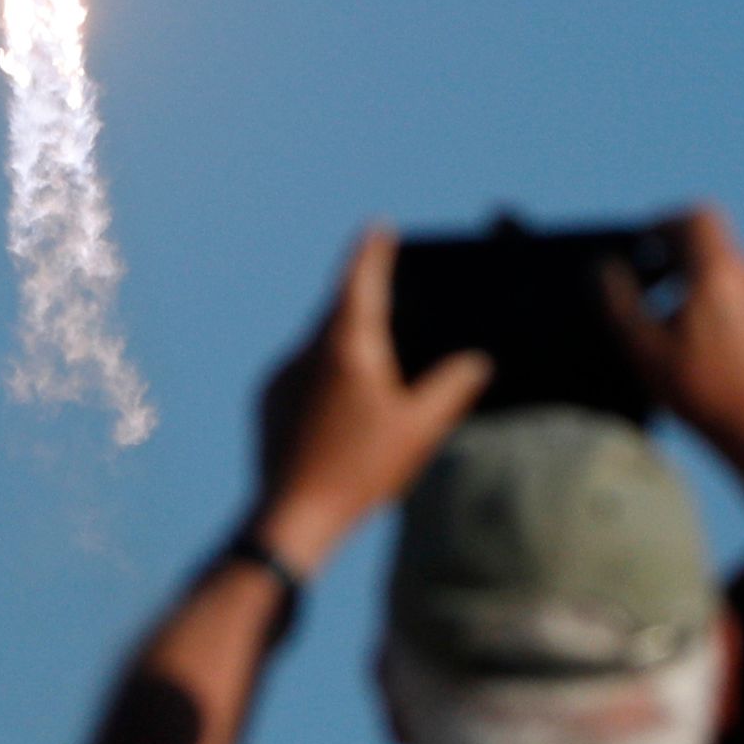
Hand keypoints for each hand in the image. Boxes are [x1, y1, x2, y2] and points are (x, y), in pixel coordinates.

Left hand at [252, 227, 491, 570]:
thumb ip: (452, 388)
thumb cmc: (360, 472)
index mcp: (347, 346)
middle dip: (361, 293)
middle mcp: (307, 351)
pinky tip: (343, 399)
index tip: (378, 226)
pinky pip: (300, 370)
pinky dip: (324, 369)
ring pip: (317, 341)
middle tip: (382, 278)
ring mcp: (281, 375)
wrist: (290, 516)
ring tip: (372, 350)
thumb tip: (477, 361)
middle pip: (336, 308)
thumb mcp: (420, 429)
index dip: (372, 251)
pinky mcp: (267, 400)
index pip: (360, 281)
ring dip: (343, 337)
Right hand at [607, 205, 743, 479]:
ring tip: (680, 323)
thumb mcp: (641, 348)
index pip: (695, 217)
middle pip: (713, 244)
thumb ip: (617, 299)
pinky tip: (714, 346)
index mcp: (717, 273)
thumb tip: (605, 267)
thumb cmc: (696, 391)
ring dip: (704, 283)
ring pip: (733, 272)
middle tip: (655, 284)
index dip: (666, 222)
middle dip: (680, 256)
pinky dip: (729, 307)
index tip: (645, 242)